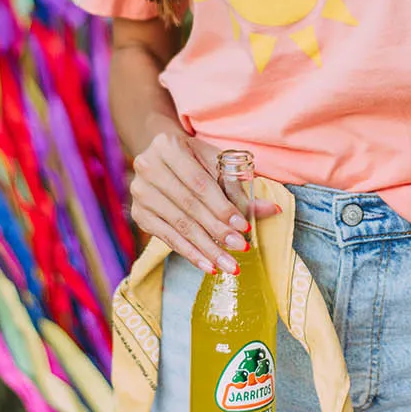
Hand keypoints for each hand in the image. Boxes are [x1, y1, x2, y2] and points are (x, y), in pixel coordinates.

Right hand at [128, 119, 281, 274]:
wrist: (160, 156)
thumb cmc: (194, 158)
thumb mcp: (215, 162)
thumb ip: (240, 187)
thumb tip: (271, 210)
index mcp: (168, 146)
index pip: (199, 183)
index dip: (222, 207)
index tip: (244, 227)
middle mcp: (147, 167)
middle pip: (188, 206)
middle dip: (217, 231)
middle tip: (240, 249)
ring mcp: (140, 192)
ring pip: (178, 226)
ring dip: (206, 248)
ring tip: (228, 265)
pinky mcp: (139, 214)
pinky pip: (167, 238)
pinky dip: (189, 253)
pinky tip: (208, 265)